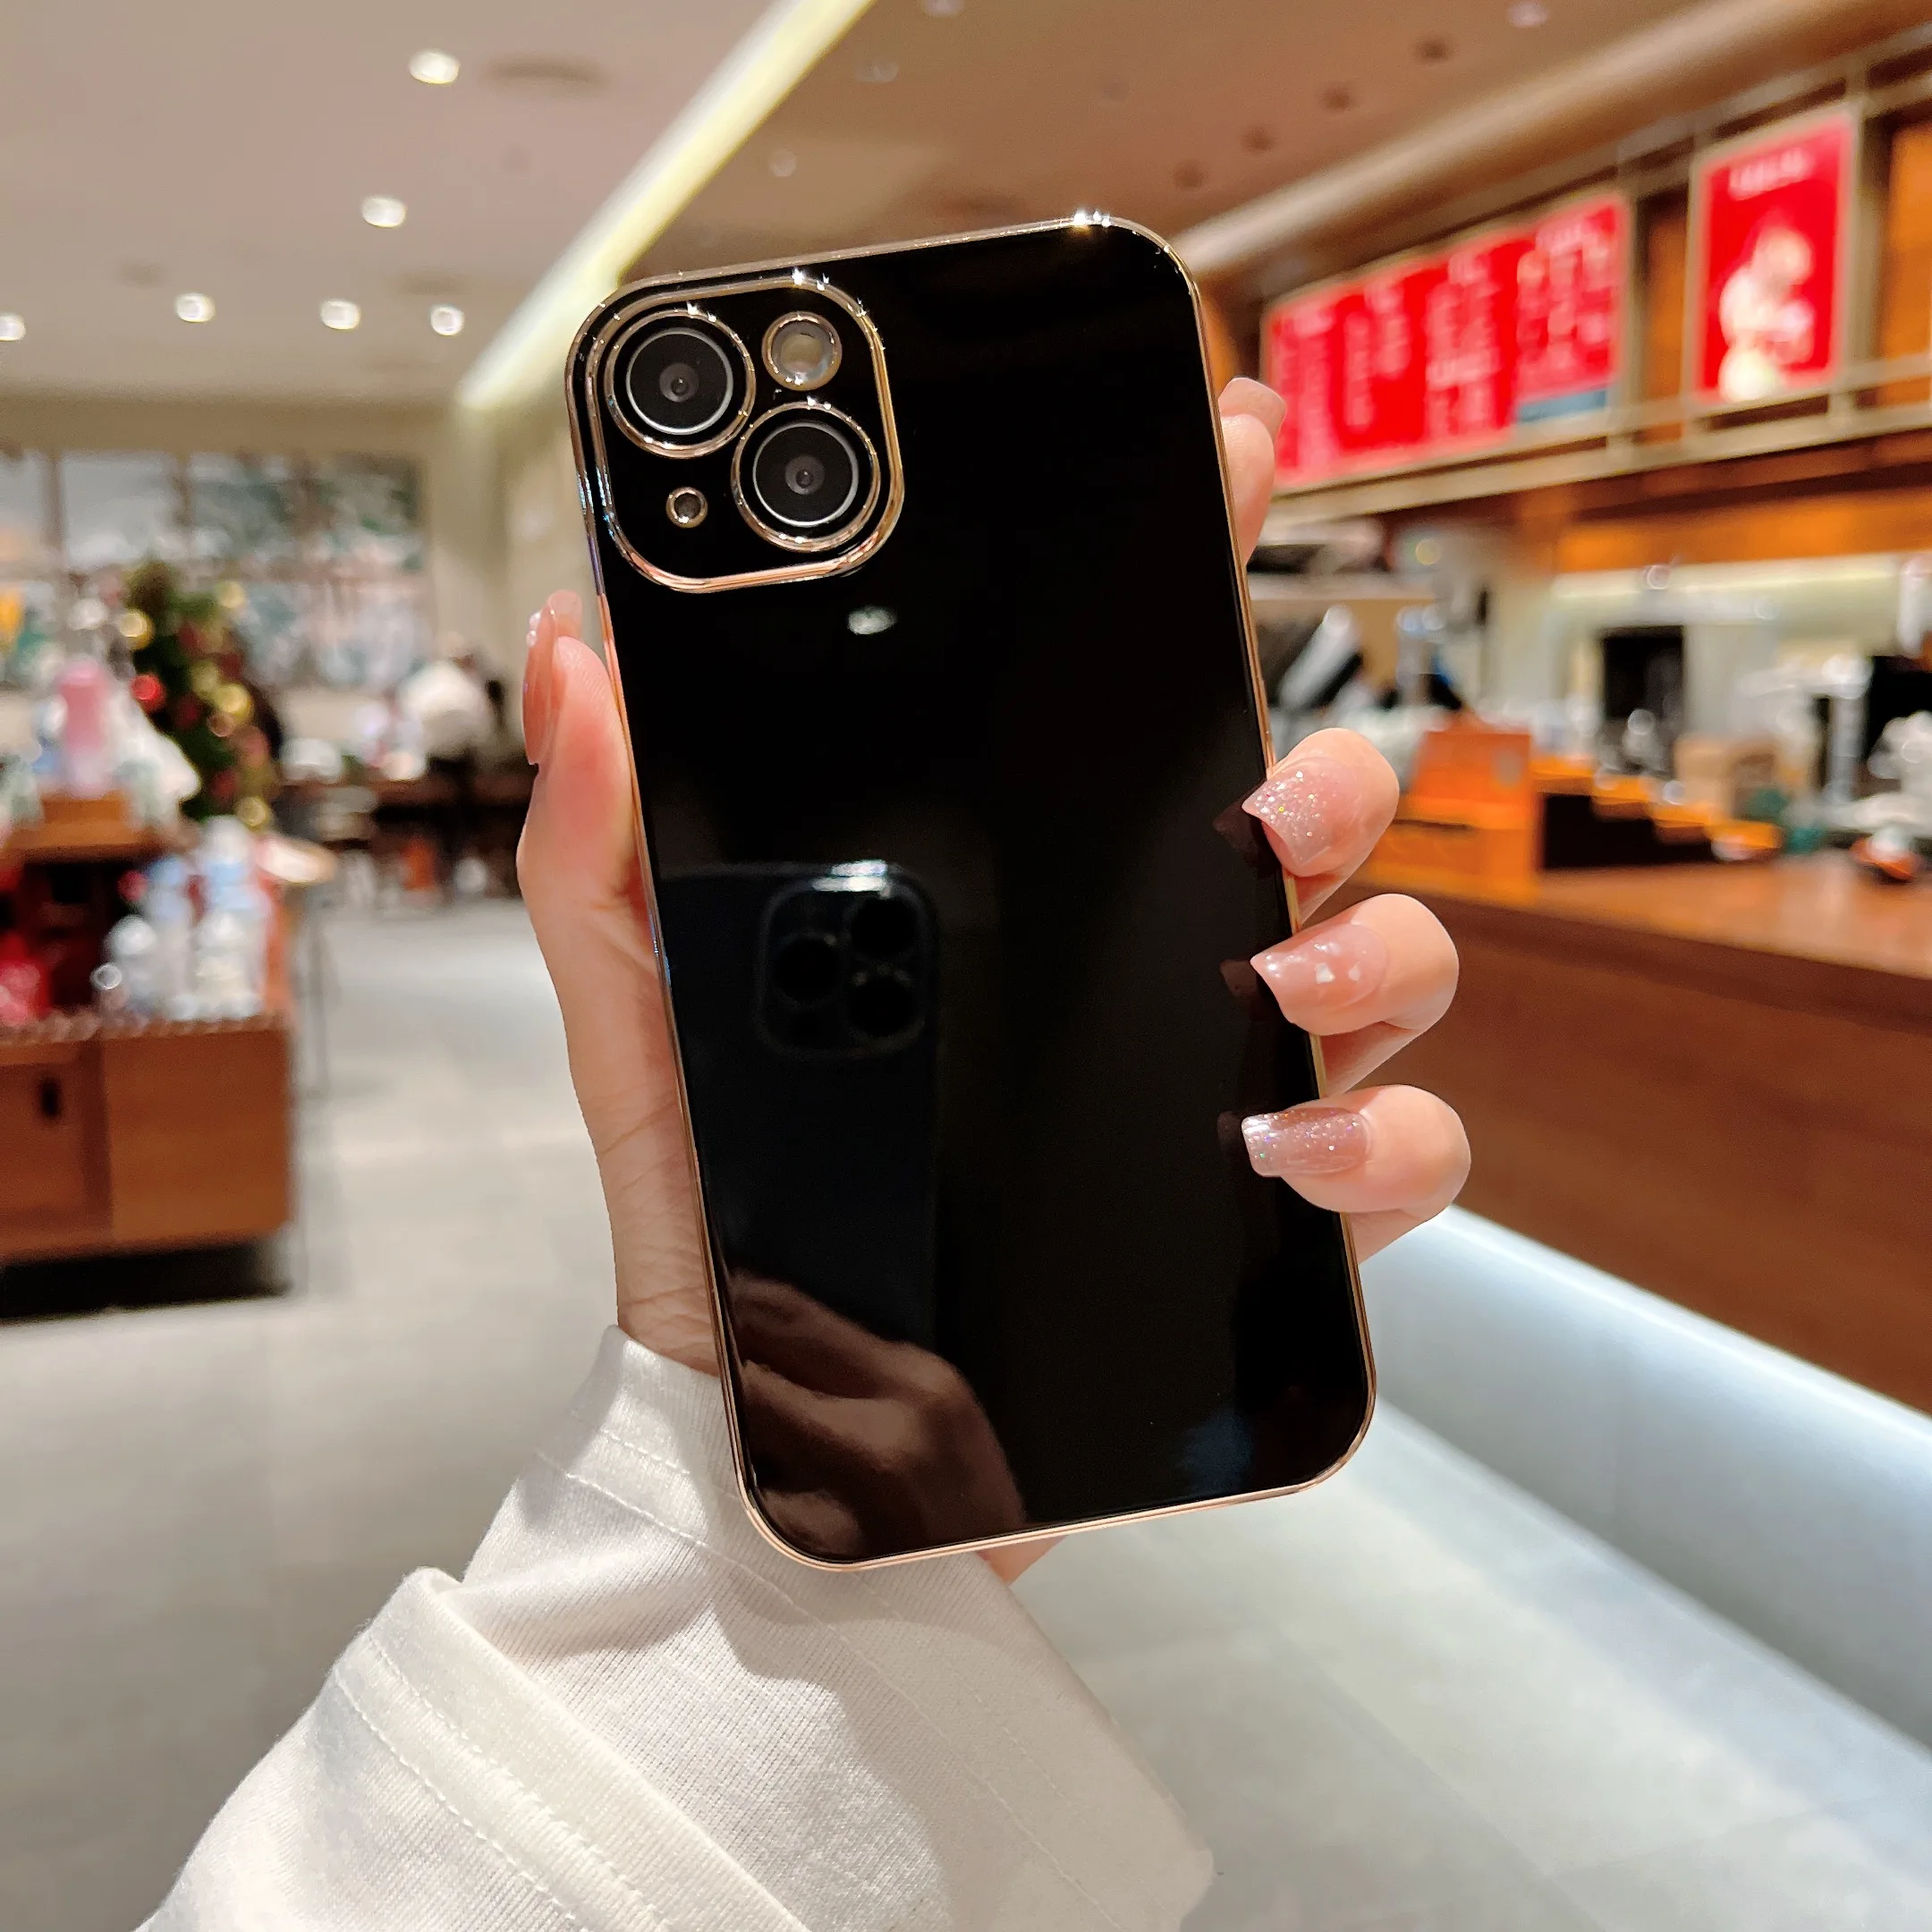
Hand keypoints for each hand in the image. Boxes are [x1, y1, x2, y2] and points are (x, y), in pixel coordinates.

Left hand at [517, 376, 1466, 1575]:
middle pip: (1304, 814)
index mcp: (1020, 897)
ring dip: (1374, 950)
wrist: (778, 1446)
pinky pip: (1399, 1155)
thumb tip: (579, 650)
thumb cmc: (721, 1225)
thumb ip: (602, 848)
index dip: (1191, 562)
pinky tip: (1284, 1151)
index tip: (1218, 445)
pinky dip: (1382, 1142)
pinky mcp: (1264, 1227)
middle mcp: (1141, 975)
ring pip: (1389, 964)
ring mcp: (1217, 1093)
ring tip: (1271, 990)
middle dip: (1324, 773)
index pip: (1126, 703)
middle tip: (1254, 801)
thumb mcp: (641, 1025)